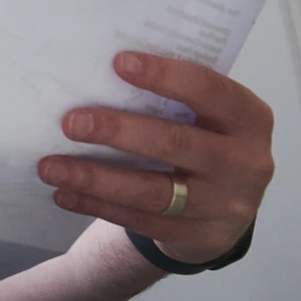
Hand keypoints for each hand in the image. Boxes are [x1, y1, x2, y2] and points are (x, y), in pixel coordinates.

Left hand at [37, 51, 273, 263]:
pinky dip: (96, 205)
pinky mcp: (197, 237)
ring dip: (94, 177)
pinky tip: (64, 193)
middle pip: (175, 143)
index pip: (211, 91)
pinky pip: (138, 219)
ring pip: (151, 190)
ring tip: (50, 166)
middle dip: (118, 131)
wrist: (227, 210)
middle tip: (70, 122)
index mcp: (250, 119)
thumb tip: (99, 74)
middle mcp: (245, 163)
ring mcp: (224, 205)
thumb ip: (173, 99)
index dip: (166, 76)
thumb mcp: (207, 118)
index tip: (118, 63)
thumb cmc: (205, 143)